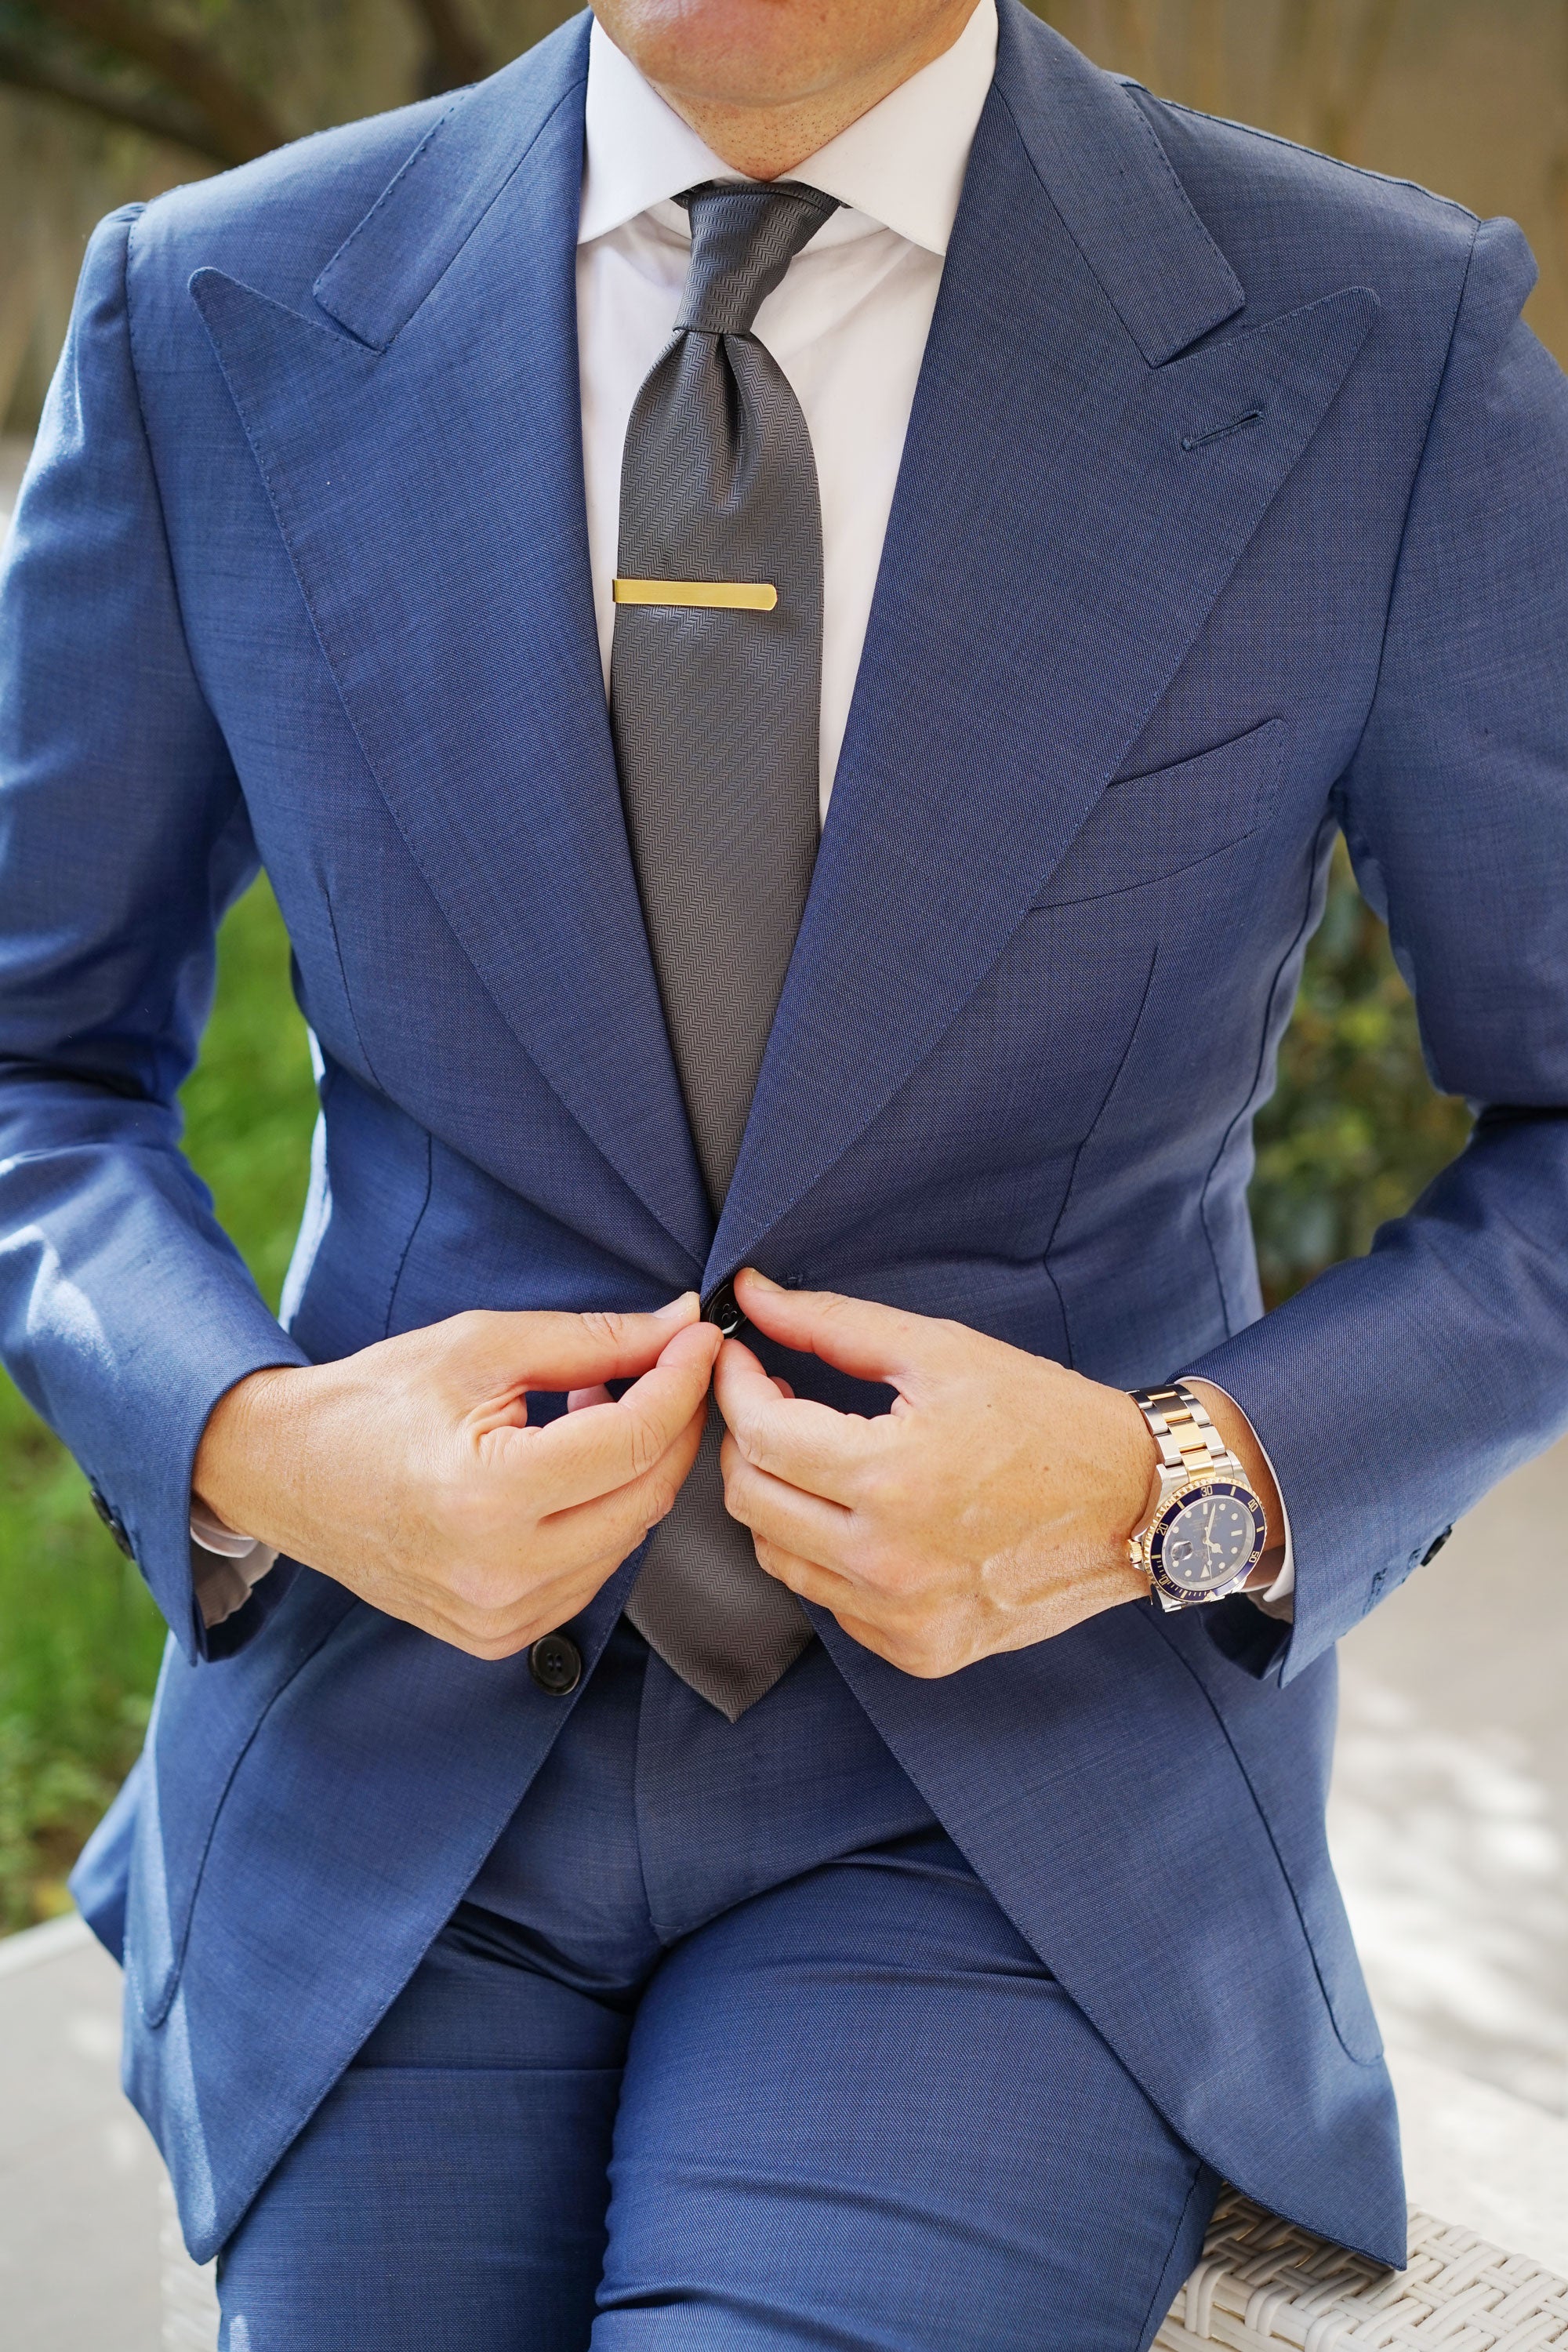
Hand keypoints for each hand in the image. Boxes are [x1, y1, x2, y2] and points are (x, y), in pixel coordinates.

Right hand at [193, 1297, 720, 1658]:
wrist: (287, 1474)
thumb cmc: (376, 1400)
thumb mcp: (482, 1346)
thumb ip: (593, 1340)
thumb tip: (680, 1325)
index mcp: (488, 1495)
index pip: (632, 1441)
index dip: (681, 1380)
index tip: (699, 1336)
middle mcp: (500, 1573)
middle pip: (646, 1494)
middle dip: (674, 1422)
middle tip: (669, 1363)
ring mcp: (500, 1617)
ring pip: (629, 1537)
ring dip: (638, 1468)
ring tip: (600, 1405)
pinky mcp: (499, 1636)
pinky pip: (592, 1572)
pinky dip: (604, 1514)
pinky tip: (573, 1464)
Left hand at [714, 1270, 1277, 1677]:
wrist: (1136, 1504)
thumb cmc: (1044, 1415)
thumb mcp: (941, 1351)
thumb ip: (832, 1323)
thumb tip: (750, 1294)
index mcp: (893, 1477)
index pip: (760, 1436)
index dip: (734, 1389)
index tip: (740, 1360)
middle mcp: (890, 1561)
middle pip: (751, 1502)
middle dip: (746, 1441)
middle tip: (775, 1402)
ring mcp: (903, 1617)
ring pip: (778, 1558)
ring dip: (779, 1499)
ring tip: (819, 1457)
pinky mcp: (919, 1652)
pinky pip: (830, 1601)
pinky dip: (826, 1554)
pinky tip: (864, 1516)